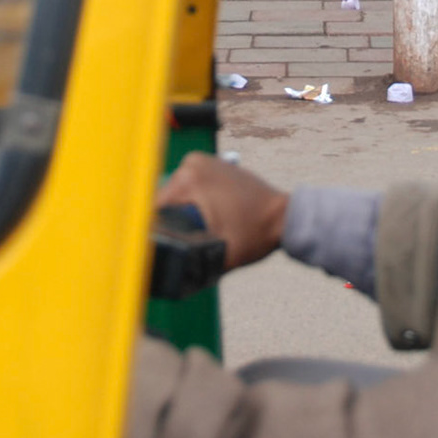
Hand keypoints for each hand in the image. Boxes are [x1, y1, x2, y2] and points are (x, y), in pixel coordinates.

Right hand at [157, 153, 288, 269]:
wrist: (283, 216)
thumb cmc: (256, 233)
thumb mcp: (221, 255)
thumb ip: (192, 265)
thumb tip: (166, 277)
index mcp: (189, 181)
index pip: (154, 209)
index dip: (154, 231)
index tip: (160, 247)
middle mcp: (191, 164)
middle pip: (163, 200)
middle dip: (169, 222)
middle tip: (185, 241)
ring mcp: (200, 160)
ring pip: (173, 194)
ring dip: (179, 212)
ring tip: (197, 228)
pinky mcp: (209, 163)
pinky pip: (187, 186)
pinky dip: (190, 201)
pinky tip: (203, 216)